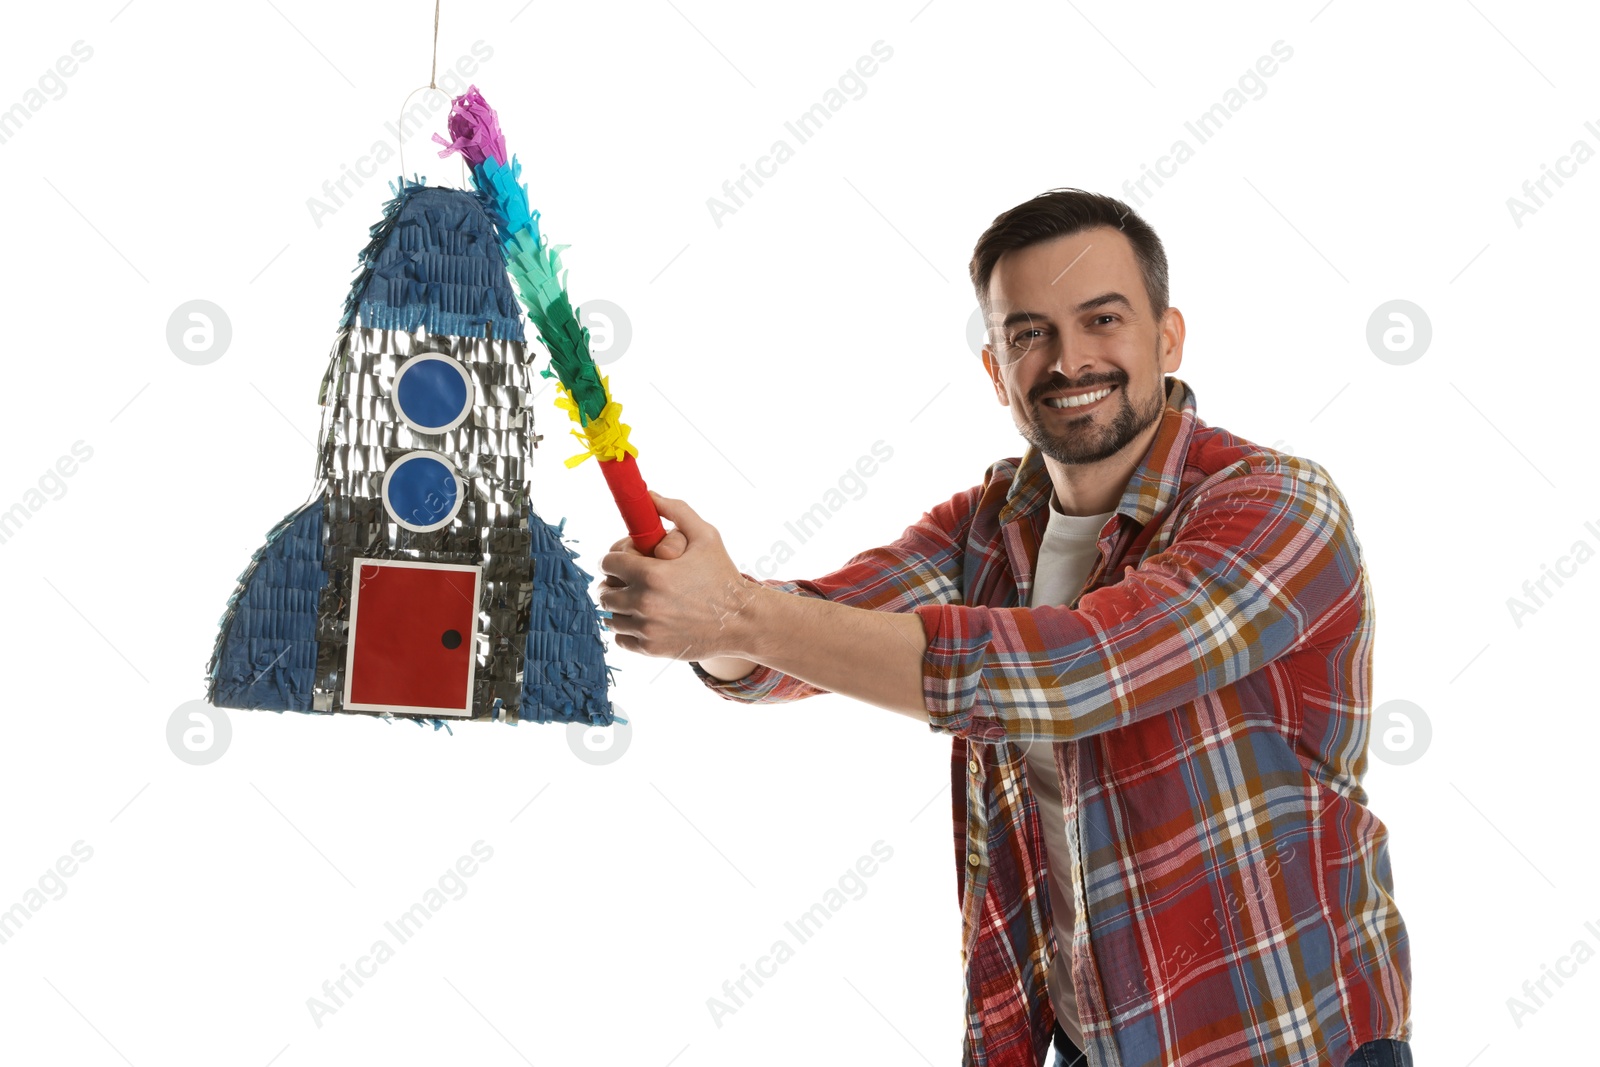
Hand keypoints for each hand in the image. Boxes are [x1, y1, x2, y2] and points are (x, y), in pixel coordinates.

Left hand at [597, 491, 757, 661]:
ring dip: (619, 606)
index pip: (608, 562)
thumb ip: (675, 510)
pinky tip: (644, 619)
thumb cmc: (723, 575)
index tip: (628, 559)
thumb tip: (649, 495)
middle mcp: (644, 603)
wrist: (741, 621)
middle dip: (615, 581)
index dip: (615, 557)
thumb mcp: (706, 536)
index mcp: (652, 573)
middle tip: (631, 580)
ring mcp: (646, 629)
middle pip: (605, 590)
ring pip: (610, 616)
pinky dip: (627, 629)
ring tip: (637, 599)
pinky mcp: (650, 648)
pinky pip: (620, 638)